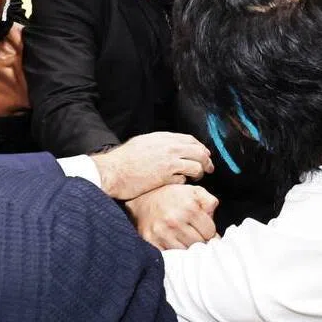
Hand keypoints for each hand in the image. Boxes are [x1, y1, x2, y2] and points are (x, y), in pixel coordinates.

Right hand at [92, 132, 213, 200]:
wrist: (113, 171)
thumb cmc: (123, 160)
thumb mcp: (142, 143)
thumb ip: (158, 143)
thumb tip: (170, 147)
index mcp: (163, 137)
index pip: (190, 140)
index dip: (200, 148)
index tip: (203, 154)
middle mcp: (169, 147)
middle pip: (199, 151)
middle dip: (207, 160)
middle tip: (209, 168)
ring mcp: (169, 162)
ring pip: (197, 165)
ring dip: (199, 173)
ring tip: (197, 178)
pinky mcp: (166, 176)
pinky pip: (185, 178)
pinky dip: (185, 182)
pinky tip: (180, 184)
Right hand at [126, 183, 218, 249]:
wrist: (141, 199)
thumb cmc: (171, 196)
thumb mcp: (193, 191)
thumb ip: (209, 201)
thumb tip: (213, 218)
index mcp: (189, 207)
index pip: (210, 232)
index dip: (209, 232)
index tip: (203, 229)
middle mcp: (175, 221)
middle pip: (199, 244)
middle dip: (199, 241)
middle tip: (194, 235)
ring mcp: (162, 233)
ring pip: (186, 252)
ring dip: (187, 248)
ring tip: (184, 239)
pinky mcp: (151, 241)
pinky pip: (170, 256)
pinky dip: (174, 253)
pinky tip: (173, 243)